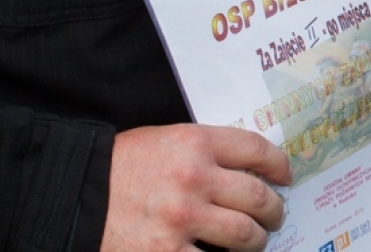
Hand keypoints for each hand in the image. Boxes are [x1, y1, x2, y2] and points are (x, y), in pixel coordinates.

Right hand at [103, 123, 290, 250]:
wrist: (70, 196)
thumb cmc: (118, 167)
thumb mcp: (164, 141)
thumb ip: (204, 152)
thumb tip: (247, 169)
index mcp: (195, 143)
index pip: (257, 149)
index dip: (279, 165)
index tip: (286, 176)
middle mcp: (194, 178)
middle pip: (257, 196)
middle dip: (274, 209)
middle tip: (275, 215)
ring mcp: (182, 218)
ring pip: (245, 235)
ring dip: (256, 241)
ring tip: (255, 241)